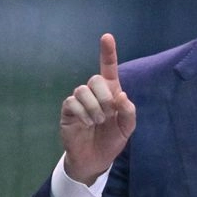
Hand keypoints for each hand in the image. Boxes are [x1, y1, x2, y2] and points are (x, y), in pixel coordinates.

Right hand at [60, 33, 136, 184]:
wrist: (95, 159)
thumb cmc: (111, 140)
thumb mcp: (127, 128)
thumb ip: (128, 112)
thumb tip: (122, 95)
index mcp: (111, 93)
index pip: (108, 69)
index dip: (107, 53)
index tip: (107, 37)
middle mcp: (94, 94)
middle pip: (95, 79)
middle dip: (104, 96)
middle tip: (108, 114)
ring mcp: (80, 101)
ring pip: (82, 90)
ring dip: (93, 107)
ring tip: (98, 122)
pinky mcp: (68, 111)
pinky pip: (72, 102)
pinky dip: (82, 113)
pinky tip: (87, 123)